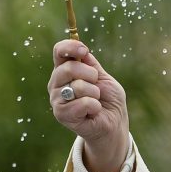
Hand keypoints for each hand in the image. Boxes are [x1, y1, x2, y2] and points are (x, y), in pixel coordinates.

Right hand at [47, 39, 129, 171]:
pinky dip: (94, 106)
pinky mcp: (61, 114)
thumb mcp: (103, 77)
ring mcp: (56, 99)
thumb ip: (91, 64)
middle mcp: (56, 83)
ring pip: (77, 86)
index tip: (84, 51)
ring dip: (94, 93)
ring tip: (96, 101)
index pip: (59, 51)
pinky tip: (93, 111)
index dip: (71, 47)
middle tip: (96, 85)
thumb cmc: (108, 100)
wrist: (113, 123)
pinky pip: (82, 103)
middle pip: (68, 67)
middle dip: (90, 75)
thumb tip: (81, 50)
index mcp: (64, 70)